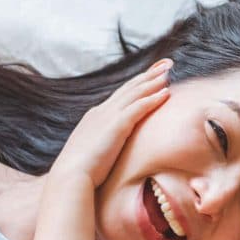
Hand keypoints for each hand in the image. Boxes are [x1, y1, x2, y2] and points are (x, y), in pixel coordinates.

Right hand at [52, 59, 171, 187]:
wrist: (70, 176)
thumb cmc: (81, 172)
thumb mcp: (92, 151)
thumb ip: (102, 144)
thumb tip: (110, 150)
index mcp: (96, 117)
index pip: (120, 95)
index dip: (137, 83)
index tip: (151, 74)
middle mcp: (102, 112)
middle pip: (130, 87)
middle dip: (149, 74)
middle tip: (166, 63)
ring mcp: (108, 117)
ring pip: (135, 93)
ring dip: (153, 80)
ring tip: (169, 70)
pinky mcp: (116, 125)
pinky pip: (139, 107)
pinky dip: (152, 98)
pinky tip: (166, 92)